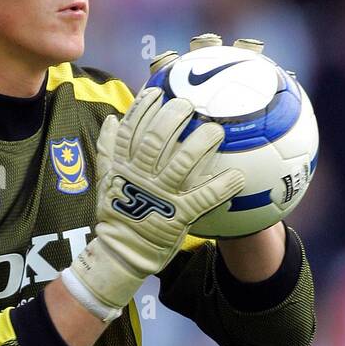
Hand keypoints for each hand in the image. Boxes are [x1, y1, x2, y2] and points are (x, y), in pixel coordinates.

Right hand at [62, 86, 245, 317]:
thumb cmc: (117, 215)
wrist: (122, 253)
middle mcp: (140, 177)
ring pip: (181, 164)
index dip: (144, 108)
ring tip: (216, 130)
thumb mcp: (106, 181)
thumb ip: (108, 150)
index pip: (131, 130)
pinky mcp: (178, 215)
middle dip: (174, 118)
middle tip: (190, 105)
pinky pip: (203, 198)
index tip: (158, 92)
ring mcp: (159, 197)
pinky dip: (221, 187)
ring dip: (201, 144)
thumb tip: (111, 119)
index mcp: (123, 167)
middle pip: (156, 140)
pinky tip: (238, 176)